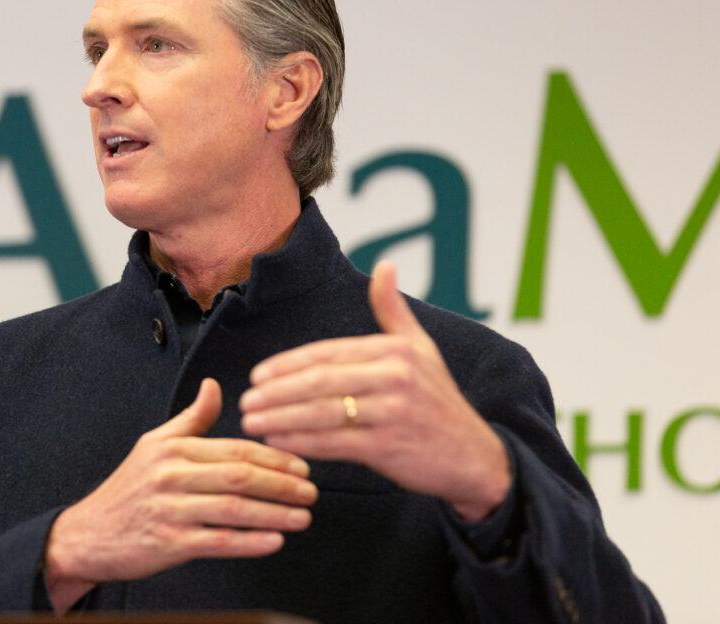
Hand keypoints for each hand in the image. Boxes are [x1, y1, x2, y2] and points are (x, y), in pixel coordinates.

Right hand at [43, 378, 317, 611]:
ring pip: (233, 508)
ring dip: (274, 513)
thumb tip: (215, 385)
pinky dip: (250, 542)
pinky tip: (274, 541)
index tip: (302, 466)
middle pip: (239, 476)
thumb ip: (191, 419)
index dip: (273, 456)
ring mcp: (169, 510)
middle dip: (282, 483)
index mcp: (173, 448)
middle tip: (312, 491)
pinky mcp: (168, 543)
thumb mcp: (154, 444)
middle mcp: (171, 475)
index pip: (234, 448)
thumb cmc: (128, 489)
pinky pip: (217, 541)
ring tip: (303, 516)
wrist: (88, 534)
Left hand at [239, 261, 509, 522]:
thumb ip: (392, 310)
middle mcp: (394, 377)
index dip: (288, 364)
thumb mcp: (421, 348)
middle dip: (276, 392)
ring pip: (322, 413)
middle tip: (246, 400)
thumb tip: (385, 264)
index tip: (257, 375)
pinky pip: (334, 443)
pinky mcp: (389, 446)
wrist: (474, 456)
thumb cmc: (438, 399)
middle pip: (319, 382)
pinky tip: (277, 443)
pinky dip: (301, 443)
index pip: (327, 354)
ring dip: (280, 418)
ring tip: (251, 423)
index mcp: (394, 350)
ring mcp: (392, 412)